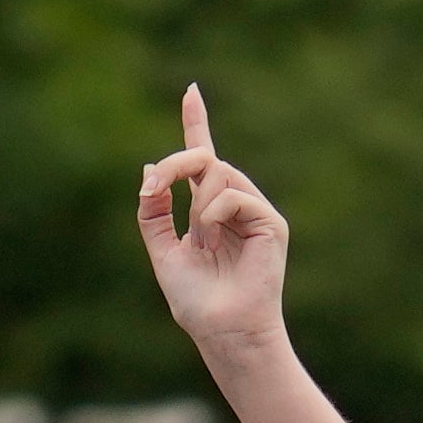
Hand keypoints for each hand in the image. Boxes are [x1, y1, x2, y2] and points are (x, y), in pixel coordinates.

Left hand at [137, 85, 290, 353]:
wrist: (222, 332)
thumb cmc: (197, 303)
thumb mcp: (162, 251)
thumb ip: (154, 213)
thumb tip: (150, 170)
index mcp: (209, 210)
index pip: (203, 158)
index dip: (196, 124)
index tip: (191, 91)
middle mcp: (233, 205)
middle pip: (206, 158)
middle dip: (176, 164)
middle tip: (154, 187)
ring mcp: (255, 212)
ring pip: (220, 174)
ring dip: (198, 206)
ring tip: (202, 244)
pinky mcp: (271, 222)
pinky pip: (234, 196)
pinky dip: (214, 216)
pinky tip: (213, 243)